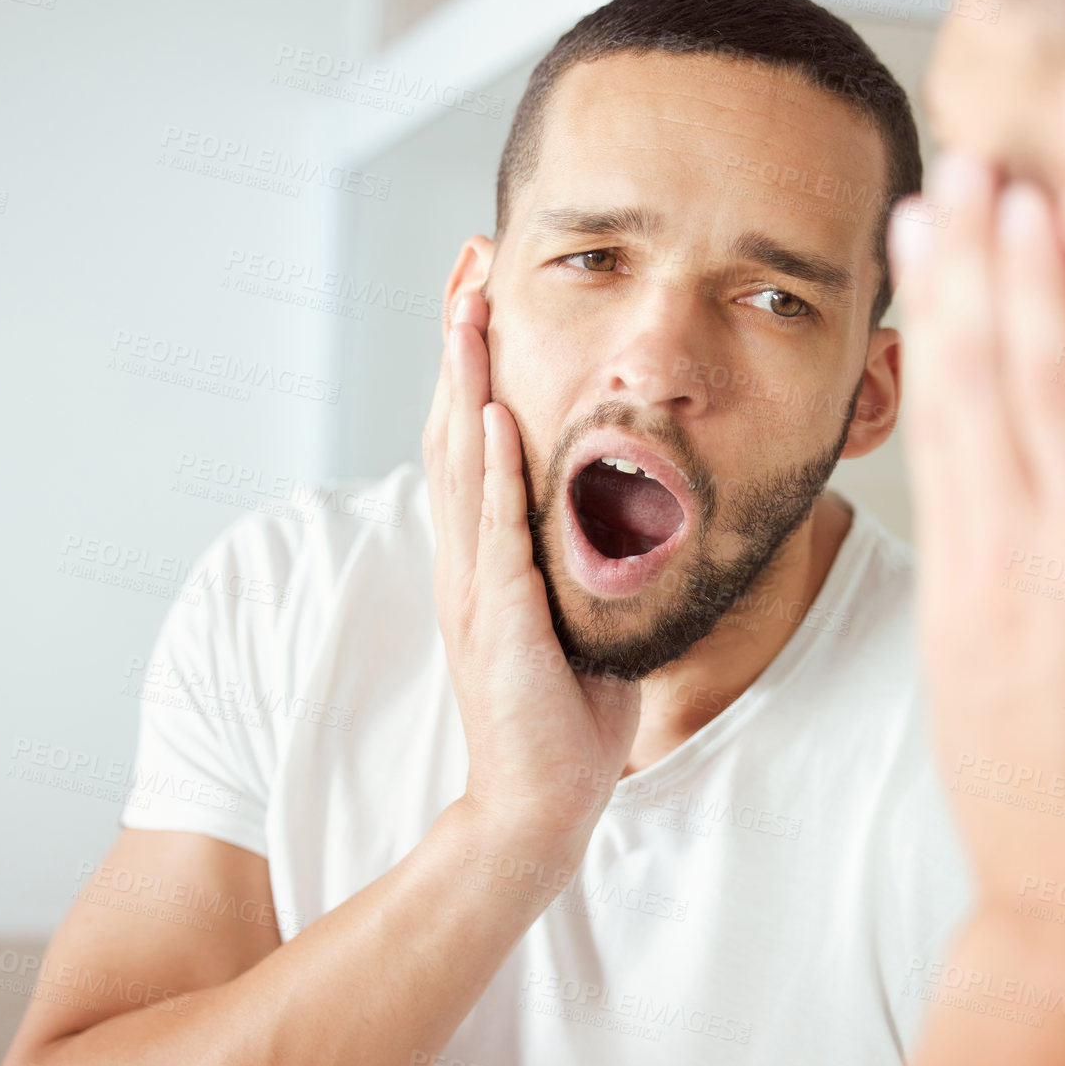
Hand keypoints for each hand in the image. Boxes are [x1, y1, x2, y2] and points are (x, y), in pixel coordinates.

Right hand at [422, 290, 640, 847]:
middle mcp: (467, 558)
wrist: (540, 799)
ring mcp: (476, 588)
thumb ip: (572, 553)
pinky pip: (498, 534)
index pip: (469, 438)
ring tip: (470, 311)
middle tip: (469, 266)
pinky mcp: (501, 622)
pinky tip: (497, 417)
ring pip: (463, 466)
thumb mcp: (570, 611)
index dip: (470, 363)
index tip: (480, 292)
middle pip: (452, 429)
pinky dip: (496, 473)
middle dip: (459, 344)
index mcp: (483, 554)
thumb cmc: (563, 709)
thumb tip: (612, 498)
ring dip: (465, 384)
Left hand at [890, 156, 1064, 919]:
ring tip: (915, 233)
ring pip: (938, 424)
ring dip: (926, 318)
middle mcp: (1018, 560)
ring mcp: (967, 587)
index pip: (1055, 386)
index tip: (1016, 199)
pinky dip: (918, 403)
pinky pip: (925, 484)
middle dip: (962, 268)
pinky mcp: (941, 616)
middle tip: (948, 175)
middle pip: (978, 384)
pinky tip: (916, 353)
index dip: (1031, 283)